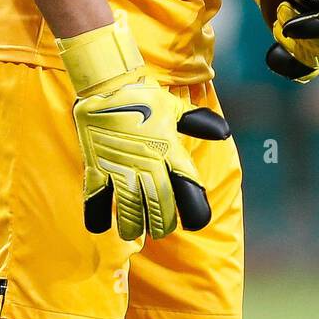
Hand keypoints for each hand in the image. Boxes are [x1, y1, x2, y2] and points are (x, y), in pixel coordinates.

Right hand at [57, 20, 228, 240]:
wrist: (106, 84)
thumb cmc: (143, 96)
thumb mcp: (174, 108)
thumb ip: (198, 122)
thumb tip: (223, 133)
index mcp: (168, 150)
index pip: (188, 187)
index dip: (195, 209)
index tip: (196, 222)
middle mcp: (146, 163)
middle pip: (159, 205)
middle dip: (162, 223)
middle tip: (162, 230)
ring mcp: (119, 167)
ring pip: (129, 208)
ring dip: (132, 225)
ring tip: (133, 233)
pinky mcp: (97, 166)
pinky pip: (95, 198)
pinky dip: (96, 215)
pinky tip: (99, 226)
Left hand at [239, 0, 318, 83]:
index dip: (312, 22)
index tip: (284, 10)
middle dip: (300, 32)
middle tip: (280, 11)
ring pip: (316, 60)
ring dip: (292, 47)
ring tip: (277, 25)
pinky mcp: (310, 55)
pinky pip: (305, 72)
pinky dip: (289, 68)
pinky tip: (272, 55)